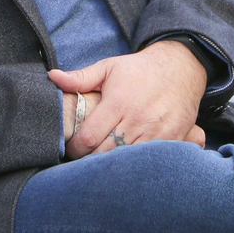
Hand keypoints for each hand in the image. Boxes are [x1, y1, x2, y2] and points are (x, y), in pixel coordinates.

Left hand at [50, 41, 208, 158]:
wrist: (181, 68)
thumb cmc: (139, 70)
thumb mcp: (109, 68)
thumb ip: (80, 78)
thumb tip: (52, 77)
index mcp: (117, 103)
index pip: (88, 138)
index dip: (75, 148)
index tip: (72, 148)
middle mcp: (136, 120)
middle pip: (104, 154)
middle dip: (90, 159)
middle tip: (85, 157)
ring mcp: (156, 132)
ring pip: (125, 161)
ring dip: (112, 164)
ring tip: (103, 161)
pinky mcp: (171, 140)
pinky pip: (148, 161)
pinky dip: (135, 164)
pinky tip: (126, 162)